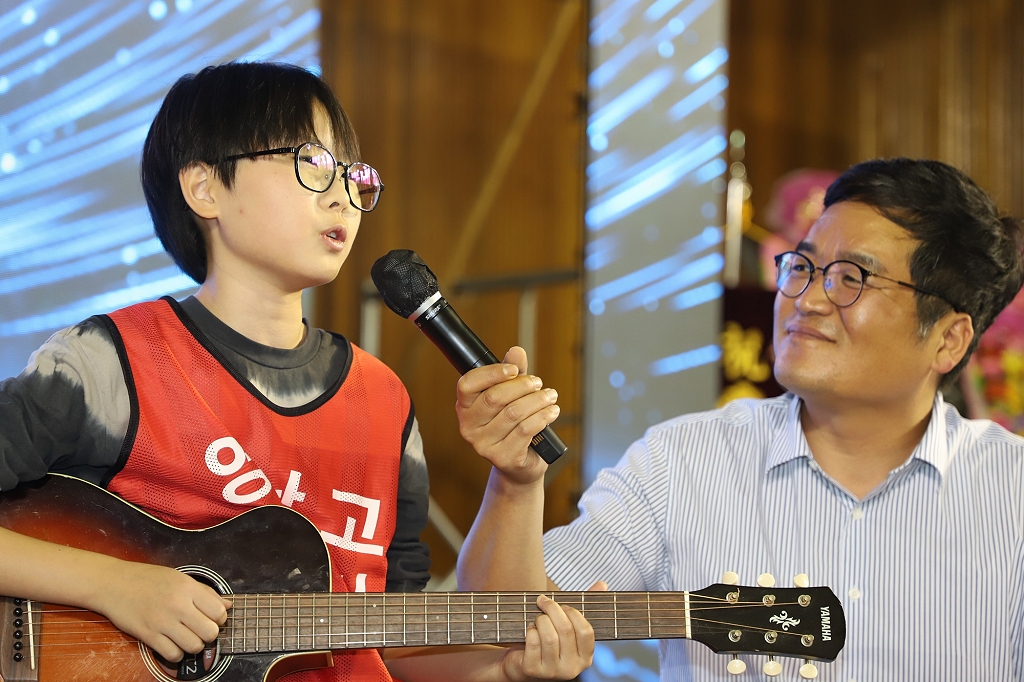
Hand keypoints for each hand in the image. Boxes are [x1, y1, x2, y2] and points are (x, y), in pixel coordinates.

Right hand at [92, 561, 231, 661]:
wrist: (114, 583)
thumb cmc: (147, 579)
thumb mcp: (180, 578)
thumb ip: (205, 592)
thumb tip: (228, 605)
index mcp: (188, 588)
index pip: (219, 611)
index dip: (219, 619)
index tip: (211, 619)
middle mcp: (177, 605)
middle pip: (210, 632)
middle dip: (209, 635)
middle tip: (200, 630)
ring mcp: (162, 621)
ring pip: (194, 646)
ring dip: (194, 646)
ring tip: (187, 638)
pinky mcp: (147, 635)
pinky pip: (173, 655)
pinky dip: (176, 654)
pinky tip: (173, 645)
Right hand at [456, 347, 559, 485]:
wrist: (520, 465)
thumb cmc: (513, 426)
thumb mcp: (512, 395)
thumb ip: (512, 372)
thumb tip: (516, 351)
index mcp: (465, 407)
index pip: (468, 384)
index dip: (492, 373)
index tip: (514, 370)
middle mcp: (469, 427)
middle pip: (495, 397)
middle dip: (522, 386)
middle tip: (538, 383)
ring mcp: (483, 445)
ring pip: (513, 413)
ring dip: (537, 401)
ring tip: (550, 397)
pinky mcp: (503, 457)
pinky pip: (525, 430)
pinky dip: (542, 417)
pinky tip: (552, 412)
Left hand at [500, 581, 606, 680]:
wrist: (523, 663)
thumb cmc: (550, 640)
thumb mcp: (568, 626)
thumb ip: (585, 606)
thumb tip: (602, 584)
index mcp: (585, 657)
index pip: (586, 631)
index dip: (573, 613)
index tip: (563, 606)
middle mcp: (571, 668)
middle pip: (565, 630)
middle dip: (552, 609)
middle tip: (543, 602)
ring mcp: (552, 671)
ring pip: (549, 636)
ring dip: (541, 620)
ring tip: (538, 619)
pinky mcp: (533, 670)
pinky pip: (533, 642)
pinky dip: (530, 630)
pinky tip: (530, 630)